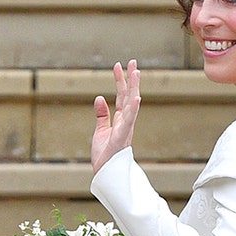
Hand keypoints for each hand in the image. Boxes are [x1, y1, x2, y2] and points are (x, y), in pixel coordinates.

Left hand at [91, 59, 140, 173]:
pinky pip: (129, 121)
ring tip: (136, 72)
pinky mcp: (121, 136)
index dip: (120, 80)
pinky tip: (136, 97)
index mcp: (121, 119)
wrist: (105, 174)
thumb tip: (99, 98)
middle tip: (132, 61)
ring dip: (134, 88)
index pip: (122, 96)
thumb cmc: (104, 155)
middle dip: (131, 78)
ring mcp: (125, 128)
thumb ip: (102, 114)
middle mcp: (126, 122)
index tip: (119, 65)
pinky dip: (133, 109)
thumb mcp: (100, 131)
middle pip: (129, 95)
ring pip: (131, 104)